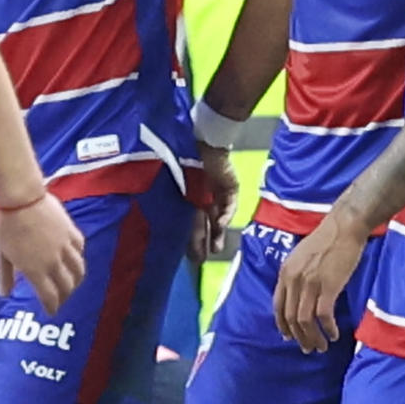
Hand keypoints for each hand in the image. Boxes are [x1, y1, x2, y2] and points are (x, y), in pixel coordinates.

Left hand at [0, 190, 84, 313]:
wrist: (21, 198)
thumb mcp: (1, 253)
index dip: (52, 307)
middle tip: (61, 299)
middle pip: (67, 286)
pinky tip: (76, 258)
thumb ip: (5, 276)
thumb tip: (5, 294)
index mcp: (35, 270)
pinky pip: (80, 249)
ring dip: (77, 280)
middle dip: (65, 296)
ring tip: (73, 283)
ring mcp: (64, 246)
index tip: (52, 312)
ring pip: (78, 269)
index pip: (49, 296)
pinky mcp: (71, 231)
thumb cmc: (6, 225)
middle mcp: (54, 262)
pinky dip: (79, 257)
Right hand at [189, 142, 237, 263]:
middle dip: (203, 242)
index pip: (190, 225)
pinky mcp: (231, 190)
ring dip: (216, 234)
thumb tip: (173, 225)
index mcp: (189, 199)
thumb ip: (180, 205)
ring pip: (217, 220)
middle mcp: (203, 200)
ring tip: (216, 249)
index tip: (188, 256)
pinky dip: (225, 215)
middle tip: (201, 260)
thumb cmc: (186, 161)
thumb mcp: (180, 186)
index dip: (190, 241)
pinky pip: (229, 206)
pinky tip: (220, 224)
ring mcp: (218, 196)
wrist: (205, 143)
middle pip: (203, 226)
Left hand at [272, 213, 367, 352]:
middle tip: (308, 349)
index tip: (289, 337)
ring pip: (305, 321)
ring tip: (321, 347)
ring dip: (313, 338)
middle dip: (299, 337)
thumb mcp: (301, 256)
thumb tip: (298, 297)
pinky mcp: (328, 286)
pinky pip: (323, 316)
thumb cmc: (326, 240)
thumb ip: (296, 275)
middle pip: (291, 317)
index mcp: (285, 272)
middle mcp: (293, 279)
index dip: (282, 324)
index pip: (278, 306)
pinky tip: (333, 335)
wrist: (344, 226)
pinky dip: (327, 329)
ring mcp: (309, 283)